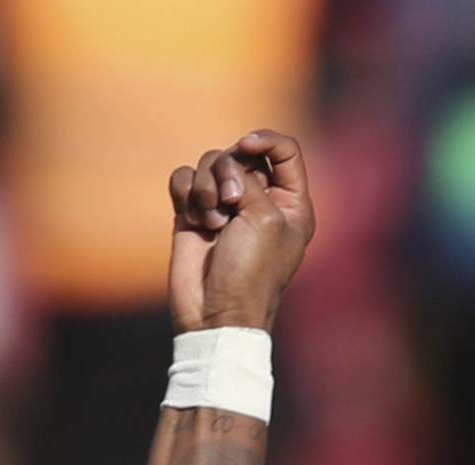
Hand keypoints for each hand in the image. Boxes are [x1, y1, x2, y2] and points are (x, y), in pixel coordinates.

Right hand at [166, 129, 314, 332]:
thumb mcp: (264, 218)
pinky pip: (183, 179)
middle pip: (240, 152)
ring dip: (206, 188)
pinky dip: (185, 193)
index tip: (247, 145)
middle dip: (229, 170)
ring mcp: (225, 205)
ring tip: (212, 224)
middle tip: (229, 202)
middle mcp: (259, 199)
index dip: (265, 139)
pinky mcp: (193, 213)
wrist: (215, 314)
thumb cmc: (250, 273)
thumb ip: (247, 177)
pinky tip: (194, 222)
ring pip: (208, 163)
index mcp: (291, 202)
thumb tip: (222, 165)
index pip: (284, 149)